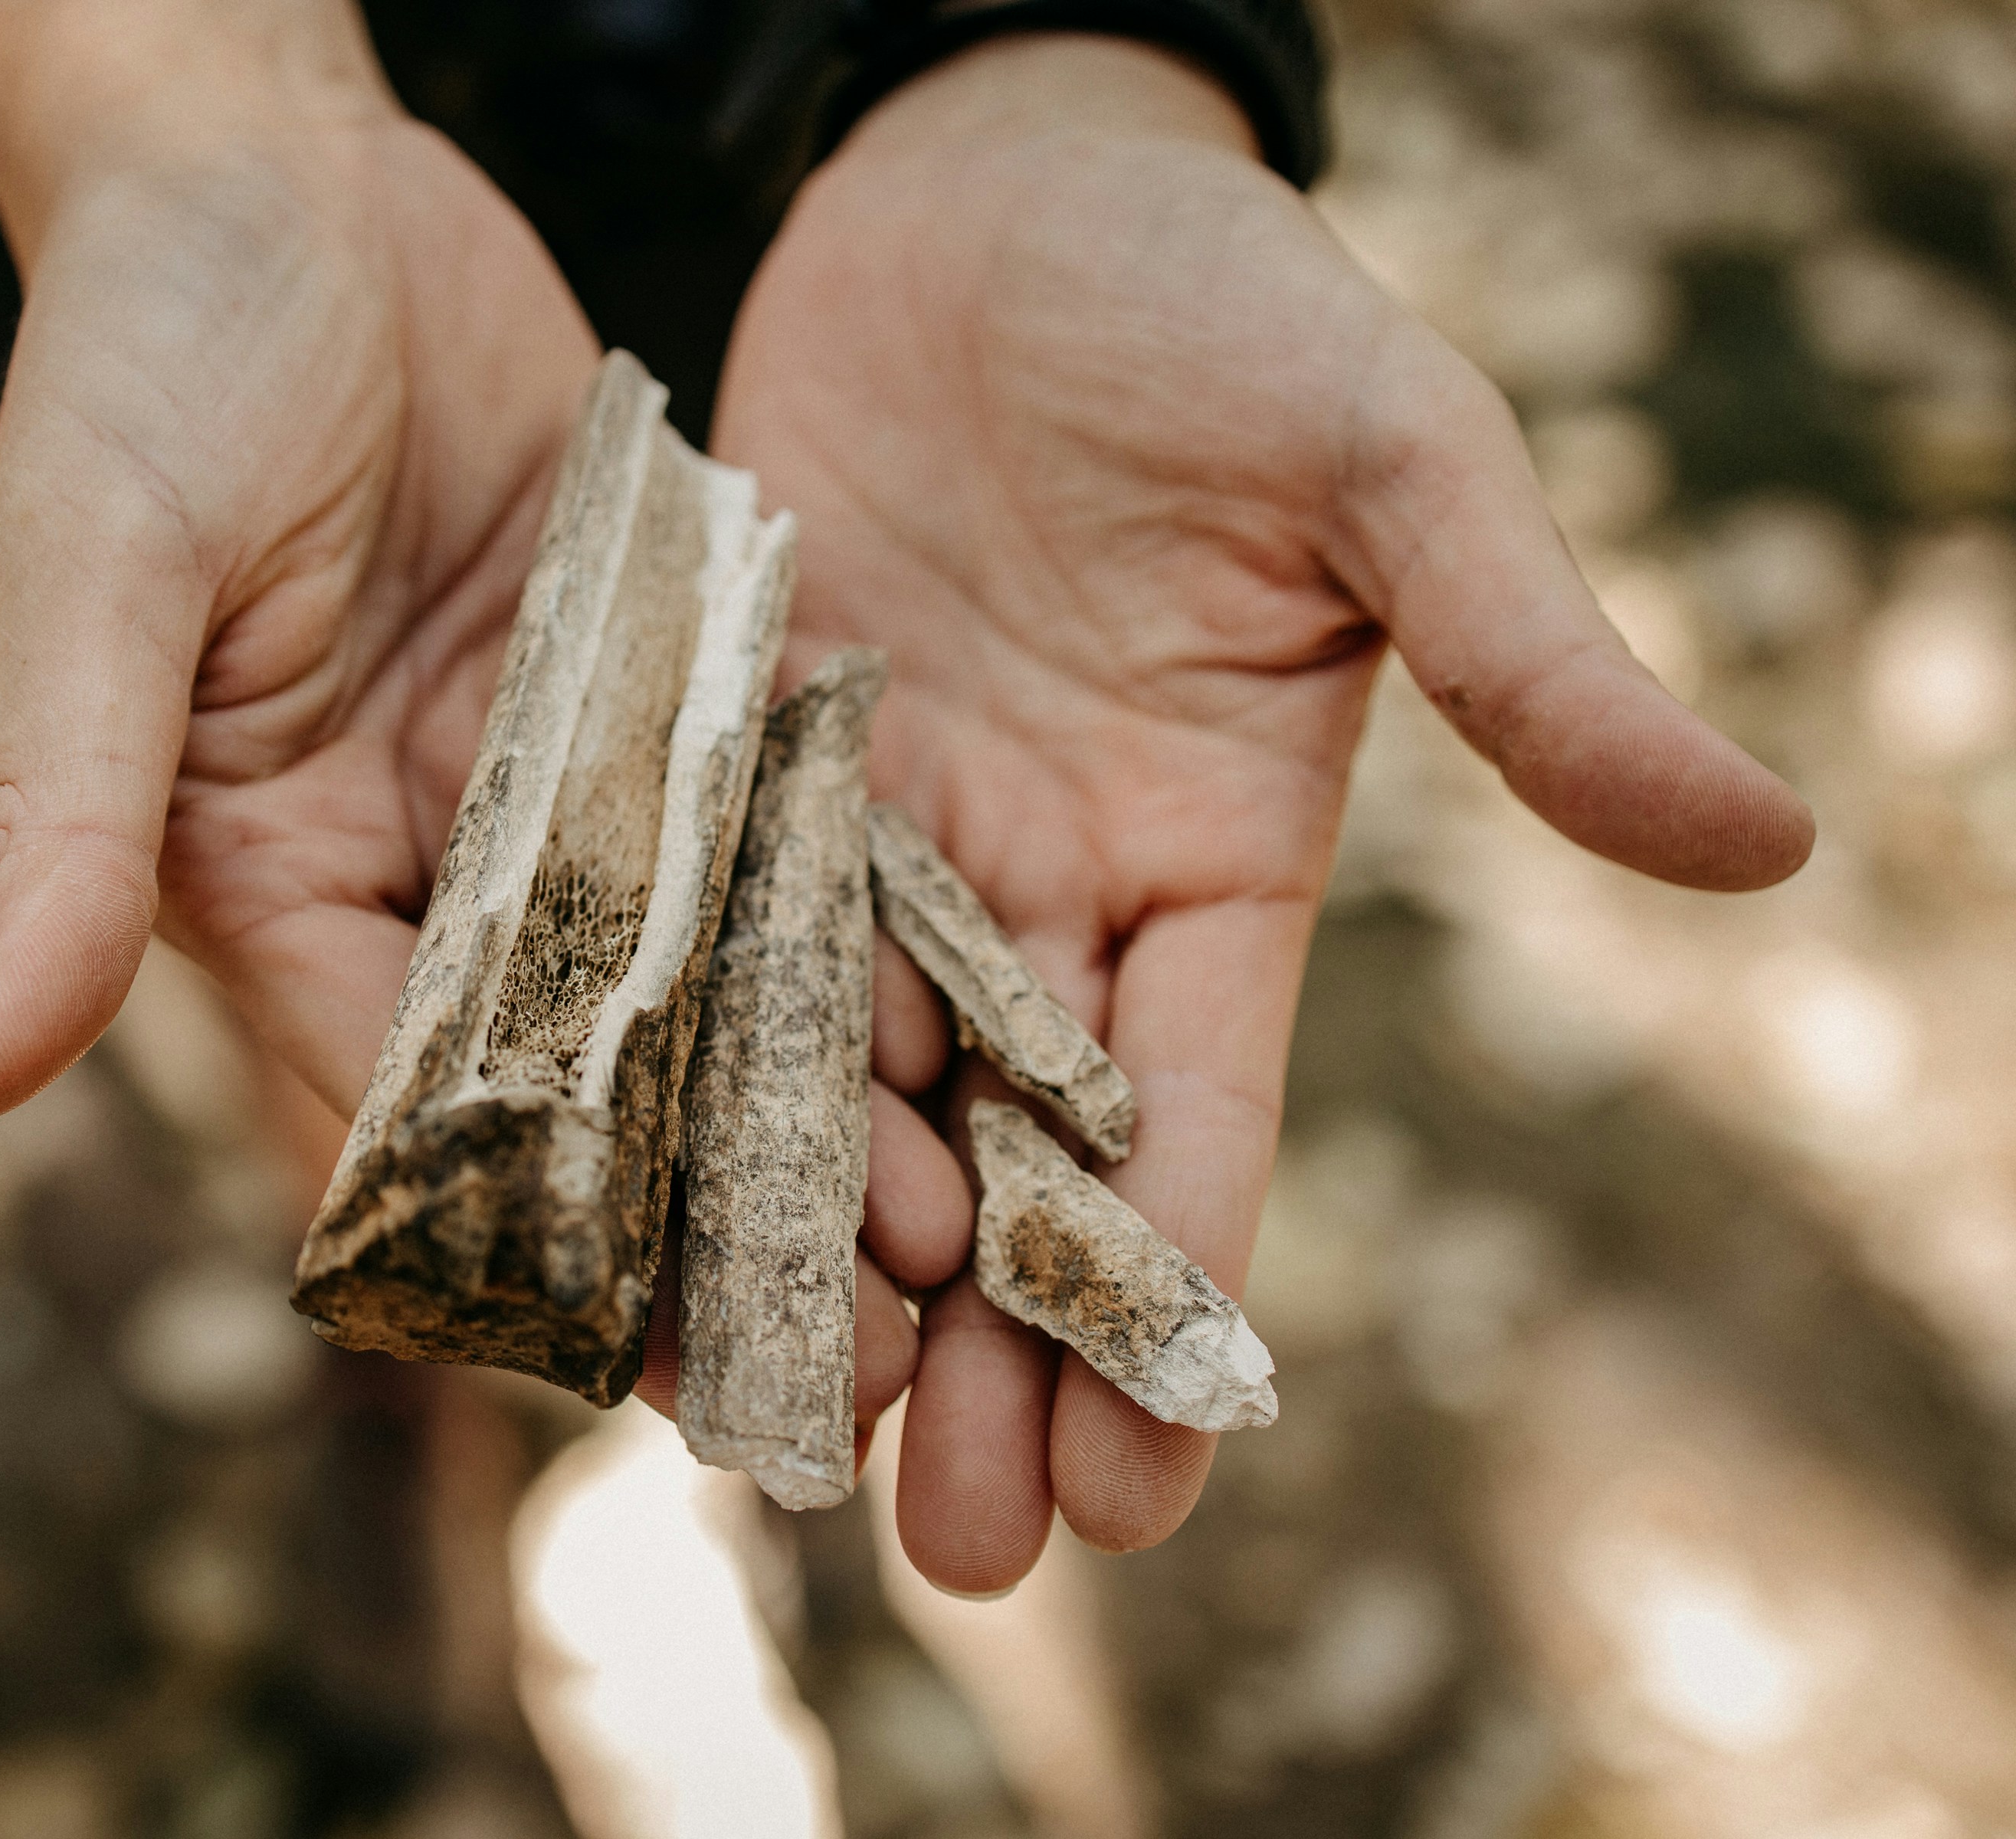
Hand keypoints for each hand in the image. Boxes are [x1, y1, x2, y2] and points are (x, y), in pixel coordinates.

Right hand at [0, 0, 927, 1454]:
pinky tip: (973, 1016)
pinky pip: (757, 828)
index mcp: (261, 885)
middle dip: (696, 1217)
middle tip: (859, 1347)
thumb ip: (59, 829)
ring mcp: (545, 786)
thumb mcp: (90, 580)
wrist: (284, 169)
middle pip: (568, 1088)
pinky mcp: (647, 693)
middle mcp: (413, 867)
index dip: (517, 1242)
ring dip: (804, 1106)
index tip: (651, 1373)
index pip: (392, 1107)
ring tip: (948, 1230)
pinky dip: (849, 923)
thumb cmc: (143, 354)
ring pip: (689, 986)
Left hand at [713, 36, 1812, 1590]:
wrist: (983, 183)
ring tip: (778, 1452)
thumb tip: (1758, 839)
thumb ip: (1532, 657)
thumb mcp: (1392, 463)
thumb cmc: (1215, 300)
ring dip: (821, 1271)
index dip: (1172, 1303)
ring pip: (848, 1094)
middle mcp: (1042, 888)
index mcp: (1210, 863)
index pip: (1199, 1124)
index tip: (1146, 1497)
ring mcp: (883, 836)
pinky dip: (680, 1082)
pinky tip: (633, 1218)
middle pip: (1017, 1163)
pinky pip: (705, 947)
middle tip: (956, 1553)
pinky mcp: (746, 764)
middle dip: (991, 1357)